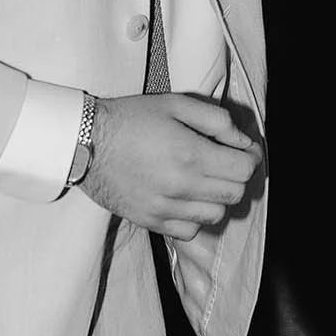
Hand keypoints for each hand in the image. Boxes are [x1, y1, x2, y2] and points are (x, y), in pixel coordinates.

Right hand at [80, 92, 264, 237]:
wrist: (85, 143)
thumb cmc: (130, 119)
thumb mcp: (176, 104)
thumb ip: (216, 120)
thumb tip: (242, 141)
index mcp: (191, 154)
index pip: (244, 171)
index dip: (250, 158)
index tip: (243, 151)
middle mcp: (181, 186)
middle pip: (234, 194)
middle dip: (235, 177)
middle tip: (223, 163)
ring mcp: (165, 208)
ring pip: (216, 215)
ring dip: (216, 198)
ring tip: (203, 180)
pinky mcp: (150, 221)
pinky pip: (189, 231)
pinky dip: (194, 218)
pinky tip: (185, 199)